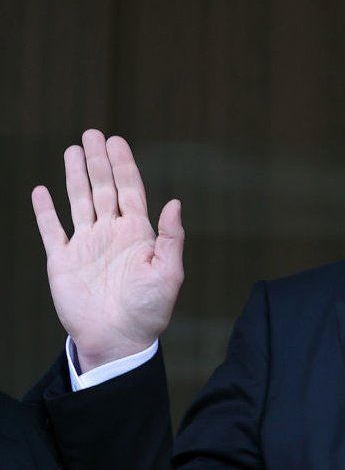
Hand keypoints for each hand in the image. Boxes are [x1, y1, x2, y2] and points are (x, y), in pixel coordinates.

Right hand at [31, 129, 184, 372]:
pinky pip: (52, 230)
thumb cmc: (149, 310)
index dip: (123, 165)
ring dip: (75, 176)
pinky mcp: (63, 261)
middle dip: (98, 161)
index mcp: (138, 234)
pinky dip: (45, 211)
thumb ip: (171, 237)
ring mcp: (86, 245)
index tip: (116, 141)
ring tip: (72, 150)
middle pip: (103, 188)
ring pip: (78, 201)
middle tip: (93, 133)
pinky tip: (41, 190)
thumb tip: (174, 202)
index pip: (130, 190)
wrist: (118, 340)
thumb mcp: (169, 273)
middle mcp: (111, 233)